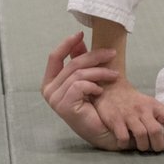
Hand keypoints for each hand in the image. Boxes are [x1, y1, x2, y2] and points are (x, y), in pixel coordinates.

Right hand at [41, 32, 121, 150]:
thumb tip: (79, 39)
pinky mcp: (63, 106)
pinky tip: (100, 91)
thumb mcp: (89, 79)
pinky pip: (80, 85)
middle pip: (72, 63)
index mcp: (51, 82)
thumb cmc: (97, 106)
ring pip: (79, 73)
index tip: (80, 33)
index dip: (67, 43)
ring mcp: (54, 100)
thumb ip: (81, 61)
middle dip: (95, 55)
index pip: (54, 57)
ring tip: (114, 75)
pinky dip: (94, 85)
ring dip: (101, 71)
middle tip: (112, 53)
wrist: (106, 130)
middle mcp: (49, 90)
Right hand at [91, 72, 163, 152]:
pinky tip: (125, 143)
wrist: (112, 89)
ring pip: (141, 134)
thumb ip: (158, 116)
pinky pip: (123, 137)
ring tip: (142, 147)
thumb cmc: (134, 101)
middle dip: (158, 144)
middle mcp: (143, 109)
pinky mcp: (115, 120)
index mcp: (154, 105)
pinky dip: (125, 144)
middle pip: (155, 130)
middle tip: (156, 149)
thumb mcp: (149, 104)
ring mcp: (129, 114)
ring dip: (143, 146)